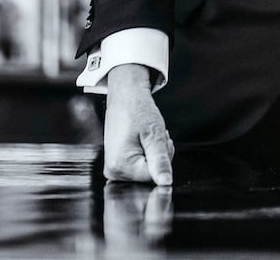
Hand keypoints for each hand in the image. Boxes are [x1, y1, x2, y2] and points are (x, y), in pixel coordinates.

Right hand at [104, 63, 174, 185]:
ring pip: (147, 170)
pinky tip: (143, 141)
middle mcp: (113, 172)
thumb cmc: (138, 111)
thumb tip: (166, 183)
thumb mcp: (154, 134)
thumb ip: (160, 160)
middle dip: (158, 157)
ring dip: (154, 154)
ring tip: (147, 137)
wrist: (126, 96)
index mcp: (120, 167)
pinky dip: (147, 154)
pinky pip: (140, 166)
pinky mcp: (117, 165)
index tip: (158, 141)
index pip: (154, 177)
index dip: (162, 158)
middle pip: (149, 175)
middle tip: (153, 137)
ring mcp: (114, 170)